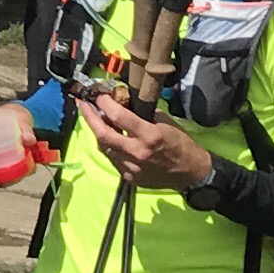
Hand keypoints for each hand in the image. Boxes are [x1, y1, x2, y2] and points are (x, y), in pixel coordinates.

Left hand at [81, 90, 212, 190]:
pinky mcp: (130, 178)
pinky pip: (113, 159)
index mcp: (149, 136)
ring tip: (95, 119)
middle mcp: (137, 153)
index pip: (119, 117)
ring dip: (98, 132)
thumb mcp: (164, 122)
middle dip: (89, 118)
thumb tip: (123, 103)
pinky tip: (110, 138)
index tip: (98, 95)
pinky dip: (109, 146)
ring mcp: (132, 168)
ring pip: (105, 148)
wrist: (191, 172)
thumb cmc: (180, 143)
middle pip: (103, 135)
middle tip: (83, 104)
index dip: (104, 103)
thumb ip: (142, 114)